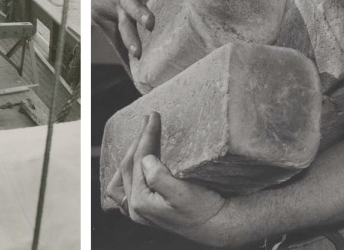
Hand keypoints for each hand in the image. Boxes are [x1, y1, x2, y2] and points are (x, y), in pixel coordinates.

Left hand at [111, 113, 229, 245]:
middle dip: (139, 140)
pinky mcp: (148, 209)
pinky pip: (127, 188)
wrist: (218, 226)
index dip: (146, 136)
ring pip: (124, 176)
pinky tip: (137, 161)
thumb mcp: (183, 194)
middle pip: (129, 166)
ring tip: (140, 137)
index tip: (154, 116)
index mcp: (141, 203)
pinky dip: (130, 172)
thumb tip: (145, 159)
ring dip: (131, 154)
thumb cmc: (204, 210)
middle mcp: (136, 208)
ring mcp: (140, 210)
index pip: (139, 160)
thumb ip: (158, 177)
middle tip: (149, 119)